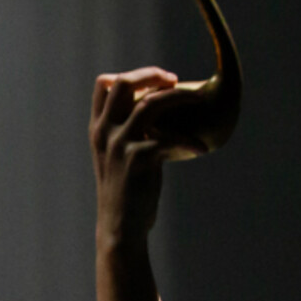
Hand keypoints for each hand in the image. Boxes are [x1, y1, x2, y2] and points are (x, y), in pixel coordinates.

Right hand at [89, 67, 195, 240]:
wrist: (121, 226)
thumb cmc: (126, 190)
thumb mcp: (118, 156)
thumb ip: (128, 131)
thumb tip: (156, 111)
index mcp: (98, 128)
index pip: (104, 84)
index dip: (132, 75)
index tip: (156, 82)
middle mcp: (104, 132)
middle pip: (123, 83)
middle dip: (152, 75)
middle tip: (175, 81)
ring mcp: (119, 145)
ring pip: (150, 104)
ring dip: (178, 98)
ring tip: (200, 101)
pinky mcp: (138, 160)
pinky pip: (169, 138)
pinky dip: (190, 141)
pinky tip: (202, 149)